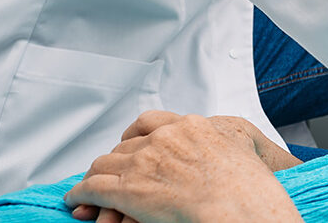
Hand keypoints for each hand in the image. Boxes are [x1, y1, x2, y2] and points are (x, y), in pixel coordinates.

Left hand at [65, 111, 303, 222]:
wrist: (243, 206)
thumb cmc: (249, 188)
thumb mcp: (241, 149)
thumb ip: (222, 143)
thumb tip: (224, 150)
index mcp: (192, 126)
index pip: (151, 122)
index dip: (135, 135)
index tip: (130, 144)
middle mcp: (166, 138)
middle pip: (126, 145)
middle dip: (115, 161)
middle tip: (110, 175)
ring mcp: (146, 162)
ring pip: (105, 164)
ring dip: (95, 178)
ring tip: (88, 191)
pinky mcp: (131, 189)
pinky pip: (93, 188)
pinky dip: (80, 194)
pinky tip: (77, 202)